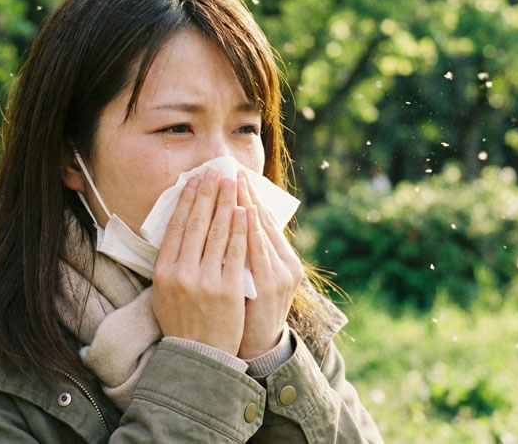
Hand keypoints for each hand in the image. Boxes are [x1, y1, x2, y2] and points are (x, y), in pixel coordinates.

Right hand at [152, 168, 247, 354]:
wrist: (199, 356)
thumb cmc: (182, 322)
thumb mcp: (163, 293)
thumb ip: (170, 264)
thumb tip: (178, 229)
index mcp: (163, 272)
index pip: (176, 227)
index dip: (187, 200)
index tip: (195, 180)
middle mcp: (181, 273)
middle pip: (196, 224)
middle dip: (208, 194)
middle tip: (215, 172)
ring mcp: (205, 281)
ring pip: (217, 233)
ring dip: (226, 203)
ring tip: (233, 183)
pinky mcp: (228, 289)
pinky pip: (236, 252)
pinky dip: (241, 229)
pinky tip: (245, 211)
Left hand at [236, 170, 302, 359]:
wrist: (257, 348)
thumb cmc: (251, 311)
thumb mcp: (257, 279)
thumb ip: (251, 254)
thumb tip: (235, 221)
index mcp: (285, 261)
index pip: (265, 221)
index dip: (251, 198)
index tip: (237, 176)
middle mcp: (286, 265)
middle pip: (263, 222)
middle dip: (246, 195)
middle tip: (231, 170)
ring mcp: (277, 275)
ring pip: (259, 232)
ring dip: (244, 205)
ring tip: (231, 182)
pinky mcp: (265, 287)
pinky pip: (253, 253)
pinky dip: (246, 231)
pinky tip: (238, 214)